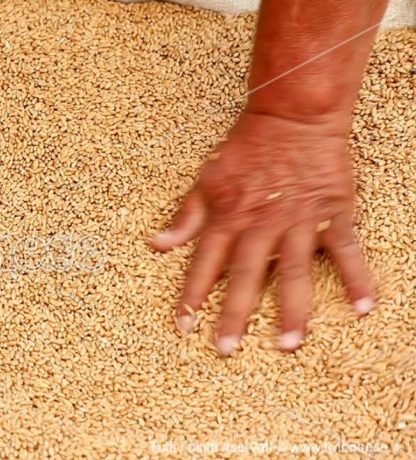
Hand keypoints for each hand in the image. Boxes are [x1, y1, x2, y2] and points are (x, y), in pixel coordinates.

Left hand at [150, 111, 373, 354]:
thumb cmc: (245, 149)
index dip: (192, 296)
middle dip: (235, 315)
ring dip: (292, 310)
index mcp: (228, 218)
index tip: (183, 326)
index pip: (204, 264)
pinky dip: (357, 277)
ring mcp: (297, 222)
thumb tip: (156, 245)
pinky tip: (364, 307)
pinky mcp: (329, 214)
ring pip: (293, 273)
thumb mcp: (205, 180)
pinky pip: (345, 251)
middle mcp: (260, 225)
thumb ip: (185, 217)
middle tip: (227, 350)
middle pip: (246, 277)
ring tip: (288, 344)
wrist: (291, 118)